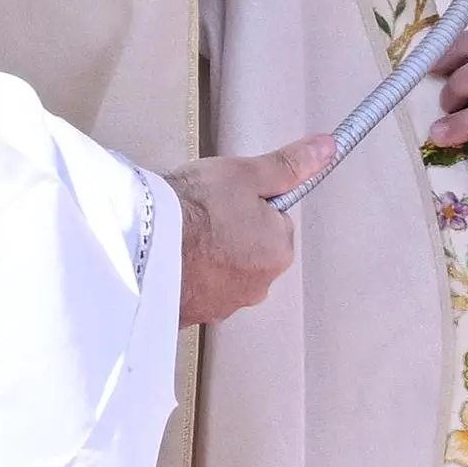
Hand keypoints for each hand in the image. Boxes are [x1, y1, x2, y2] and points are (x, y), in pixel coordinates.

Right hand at [163, 133, 332, 326]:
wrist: (141, 246)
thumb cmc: (194, 211)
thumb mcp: (247, 174)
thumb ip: (289, 165)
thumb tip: (326, 150)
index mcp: (278, 252)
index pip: (274, 221)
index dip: (250, 203)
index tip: (228, 197)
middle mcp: (256, 286)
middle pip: (250, 248)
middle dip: (230, 232)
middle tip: (203, 215)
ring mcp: (221, 305)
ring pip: (222, 271)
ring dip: (206, 256)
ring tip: (183, 235)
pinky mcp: (189, 316)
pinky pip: (195, 291)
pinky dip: (185, 276)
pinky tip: (170, 259)